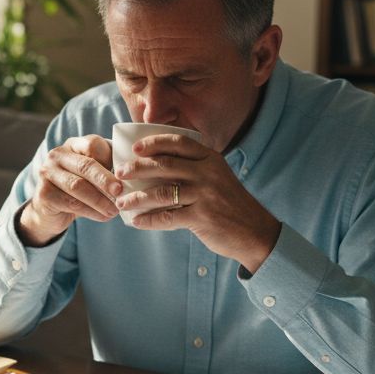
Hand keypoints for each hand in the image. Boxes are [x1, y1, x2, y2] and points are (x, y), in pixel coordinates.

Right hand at [16, 135, 121, 246]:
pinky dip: (91, 211)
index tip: (126, 173)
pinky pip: (71, 203)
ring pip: (78, 186)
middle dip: (105, 180)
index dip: (110, 158)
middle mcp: (57, 155)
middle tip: (120, 192)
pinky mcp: (44, 193)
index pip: (92, 144)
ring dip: (100, 200)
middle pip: (85, 165)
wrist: (52, 211)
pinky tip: (103, 217)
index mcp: (74, 144)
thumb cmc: (82, 188)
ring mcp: (47, 173)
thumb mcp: (95, 174)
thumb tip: (133, 173)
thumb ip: (110, 167)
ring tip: (115, 210)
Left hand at [115, 134, 280, 272]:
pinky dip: (149, 220)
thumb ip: (195, 169)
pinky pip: (167, 217)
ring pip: (161, 192)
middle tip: (120, 173)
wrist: (254, 231)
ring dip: (137, 198)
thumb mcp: (218, 177)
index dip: (154, 142)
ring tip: (121, 203)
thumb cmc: (230, 204)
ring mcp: (205, 195)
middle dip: (138, 168)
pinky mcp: (202, 217)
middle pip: (165, 164)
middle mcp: (208, 173)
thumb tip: (156, 167)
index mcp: (211, 159)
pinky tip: (137, 222)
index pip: (179, 143)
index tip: (135, 148)